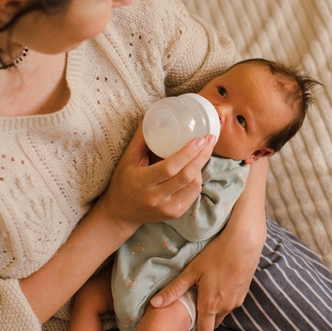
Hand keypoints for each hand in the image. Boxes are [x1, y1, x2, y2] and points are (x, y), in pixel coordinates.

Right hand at [96, 127, 215, 226]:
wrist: (121, 213)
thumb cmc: (123, 182)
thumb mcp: (127, 160)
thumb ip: (141, 140)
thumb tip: (153, 117)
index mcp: (142, 182)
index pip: (169, 168)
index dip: (187, 153)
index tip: (199, 139)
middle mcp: (155, 198)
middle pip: (186, 176)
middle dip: (202, 156)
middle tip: (210, 139)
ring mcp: (167, 208)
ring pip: (194, 186)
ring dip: (201, 166)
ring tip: (203, 152)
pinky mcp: (175, 213)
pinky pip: (193, 194)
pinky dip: (197, 179)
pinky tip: (196, 168)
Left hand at [149, 228, 261, 330]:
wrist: (244, 243)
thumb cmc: (216, 255)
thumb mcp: (192, 271)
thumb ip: (173, 290)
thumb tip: (154, 304)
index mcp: (210, 305)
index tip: (187, 320)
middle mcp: (225, 308)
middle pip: (213, 324)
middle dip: (204, 320)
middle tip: (194, 303)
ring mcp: (237, 302)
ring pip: (222, 314)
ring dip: (214, 309)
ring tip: (206, 291)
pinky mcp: (244, 294)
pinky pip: (231, 304)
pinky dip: (224, 299)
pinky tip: (219, 283)